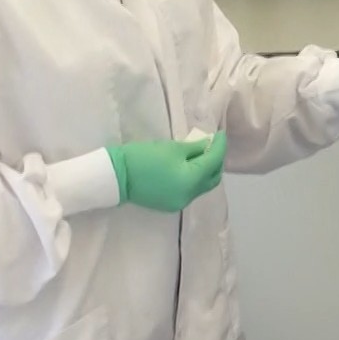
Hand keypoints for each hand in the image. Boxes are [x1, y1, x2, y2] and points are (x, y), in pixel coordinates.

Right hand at [106, 132, 225, 211]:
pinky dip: (194, 179)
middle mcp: (189, 196)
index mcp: (191, 181)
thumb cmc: (144, 158)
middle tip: (213, 146)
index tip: (221, 135)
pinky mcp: (171, 205)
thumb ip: (194, 148)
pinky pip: (190, 191)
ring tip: (201, 155)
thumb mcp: (172, 148)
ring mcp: (180, 202)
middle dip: (216, 161)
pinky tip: (189, 167)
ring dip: (206, 171)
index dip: (220, 146)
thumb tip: (208, 146)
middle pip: (213, 178)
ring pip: (202, 186)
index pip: (214, 162)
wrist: (117, 176)